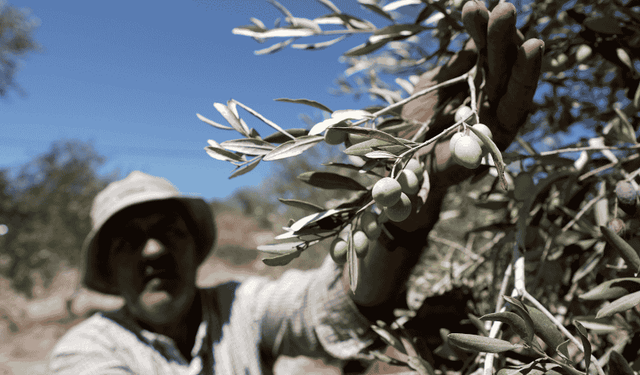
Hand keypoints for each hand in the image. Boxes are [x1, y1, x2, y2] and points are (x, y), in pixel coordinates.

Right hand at [389, 1, 543, 232]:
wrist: (411, 157)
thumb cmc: (430, 171)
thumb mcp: (442, 168)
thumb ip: (458, 158)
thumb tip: (471, 154)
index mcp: (500, 127)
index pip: (519, 97)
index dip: (526, 73)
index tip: (533, 47)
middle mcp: (498, 102)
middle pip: (507, 68)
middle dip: (506, 40)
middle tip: (505, 10)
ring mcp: (483, 83)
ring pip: (492, 52)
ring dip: (488, 28)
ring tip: (478, 5)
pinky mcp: (466, 72)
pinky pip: (473, 47)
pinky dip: (473, 29)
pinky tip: (471, 8)